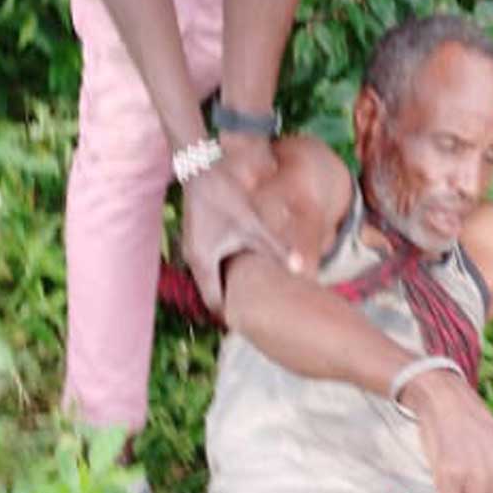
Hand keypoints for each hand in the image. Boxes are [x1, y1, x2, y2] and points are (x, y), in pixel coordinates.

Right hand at [180, 146, 299, 310]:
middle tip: (256, 316)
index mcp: (204, 262)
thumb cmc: (225, 195)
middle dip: (232, 304)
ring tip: (252, 298)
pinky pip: (209, 266)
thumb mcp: (253, 224)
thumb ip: (275, 249)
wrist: (201, 168)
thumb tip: (300, 270)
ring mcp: (192, 249)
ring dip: (228, 287)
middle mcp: (193, 260)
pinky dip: (224, 273)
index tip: (252, 323)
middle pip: (212, 293)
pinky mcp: (197, 239)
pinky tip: (243, 272)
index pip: (215, 302)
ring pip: (210, 279)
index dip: (233, 315)